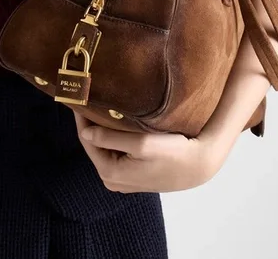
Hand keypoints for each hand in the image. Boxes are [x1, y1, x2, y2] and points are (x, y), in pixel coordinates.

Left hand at [72, 109, 230, 192]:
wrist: (199, 165)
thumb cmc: (173, 154)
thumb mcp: (140, 143)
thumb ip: (109, 138)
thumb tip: (85, 133)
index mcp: (110, 173)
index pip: (86, 139)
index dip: (81, 117)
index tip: (77, 96)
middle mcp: (112, 180)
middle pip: (93, 144)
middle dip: (91, 122)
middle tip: (88, 97)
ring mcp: (122, 180)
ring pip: (104, 147)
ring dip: (102, 128)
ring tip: (99, 105)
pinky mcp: (132, 175)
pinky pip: (115, 152)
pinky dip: (113, 137)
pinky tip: (116, 121)